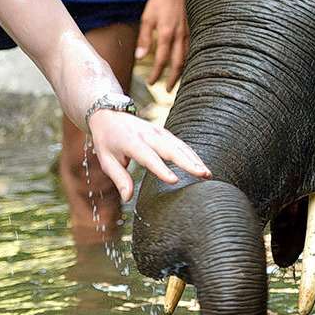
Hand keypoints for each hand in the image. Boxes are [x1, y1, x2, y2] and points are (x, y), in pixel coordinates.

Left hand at [87, 109, 209, 200]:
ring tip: (207, 174)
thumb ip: (119, 178)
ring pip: (180, 146)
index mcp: (132, 142)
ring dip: (195, 159)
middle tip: (203, 175)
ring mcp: (158, 132)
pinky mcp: (165, 133)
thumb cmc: (107, 141)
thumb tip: (127, 198)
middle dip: (188, 162)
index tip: (174, 180)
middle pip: (171, 149)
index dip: (161, 169)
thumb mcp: (106, 160)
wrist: (109, 115)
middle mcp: (148, 135)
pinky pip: (181, 144)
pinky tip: (201, 166)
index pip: (149, 157)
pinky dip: (192, 155)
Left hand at [137, 0, 188, 90]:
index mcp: (167, 34)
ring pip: (188, 58)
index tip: (151, 82)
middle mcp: (180, 36)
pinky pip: (194, 49)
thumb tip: (140, 57)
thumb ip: (144, 38)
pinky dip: (191, 60)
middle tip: (168, 90)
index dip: (156, 74)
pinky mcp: (195, 28)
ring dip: (183, 72)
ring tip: (178, 82)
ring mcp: (189, 33)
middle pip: (177, 64)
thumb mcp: (147, 17)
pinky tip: (189, 64)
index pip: (161, 60)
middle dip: (172, 79)